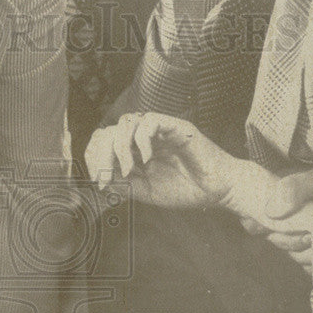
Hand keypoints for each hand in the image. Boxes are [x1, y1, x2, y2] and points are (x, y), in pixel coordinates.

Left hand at [87, 112, 312, 266]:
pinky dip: (142, 139)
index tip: (99, 180)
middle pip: (110, 131)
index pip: (104, 142)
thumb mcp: (145, 192)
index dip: (95, 157)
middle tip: (107, 177)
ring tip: (131, 170)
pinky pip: (149, 120)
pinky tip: (148, 159)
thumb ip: (123, 184)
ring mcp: (158, 130)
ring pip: (126, 123)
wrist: (217, 191)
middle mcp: (143, 138)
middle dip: (103, 155)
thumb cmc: (185, 190)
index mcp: (134, 151)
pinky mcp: (174, 126)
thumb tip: (99, 179)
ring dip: (121, 148)